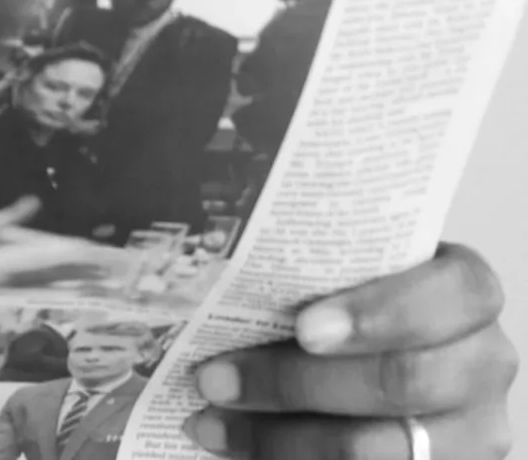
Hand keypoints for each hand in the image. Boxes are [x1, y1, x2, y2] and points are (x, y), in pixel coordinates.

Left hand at [189, 245, 515, 459]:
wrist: (386, 351)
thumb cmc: (357, 296)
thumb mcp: (357, 267)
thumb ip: (321, 262)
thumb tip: (223, 256)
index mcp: (470, 291)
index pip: (450, 295)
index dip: (379, 313)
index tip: (303, 328)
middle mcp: (485, 362)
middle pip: (402, 381)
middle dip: (299, 383)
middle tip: (218, 376)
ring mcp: (473, 433)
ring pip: (378, 450)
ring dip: (281, 437)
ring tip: (212, 416)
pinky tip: (239, 445)